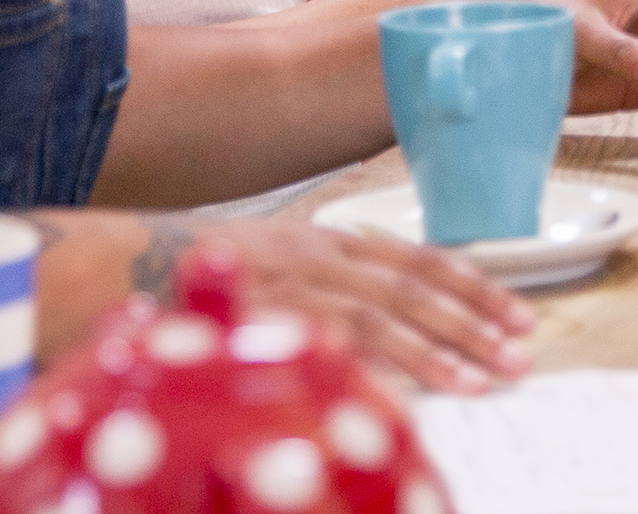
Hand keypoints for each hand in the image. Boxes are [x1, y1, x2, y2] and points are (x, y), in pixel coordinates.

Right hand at [204, 211, 535, 392]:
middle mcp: (314, 255)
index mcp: (325, 239)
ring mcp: (285, 286)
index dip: (472, 285)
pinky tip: (400, 397)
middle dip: (472, 323)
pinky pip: (321, 346)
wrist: (116, 265)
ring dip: (434, 352)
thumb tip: (382, 324)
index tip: (518, 315)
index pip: (416, 258)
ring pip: (377, 317)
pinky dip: (363, 369)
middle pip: (411, 289)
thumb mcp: (277, 261)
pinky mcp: (256, 320)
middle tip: (521, 355)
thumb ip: (330, 285)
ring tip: (482, 382)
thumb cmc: (202, 276)